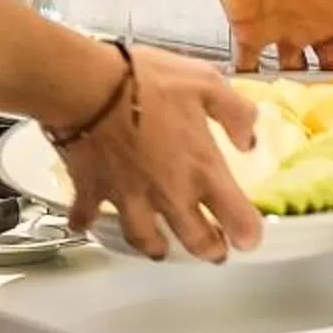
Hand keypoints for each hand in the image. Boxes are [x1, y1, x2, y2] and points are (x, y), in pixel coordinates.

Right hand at [60, 46, 264, 262]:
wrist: (87, 85)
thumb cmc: (147, 81)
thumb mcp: (206, 82)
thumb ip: (236, 112)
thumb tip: (248, 140)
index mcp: (202, 168)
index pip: (237, 218)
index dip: (247, 234)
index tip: (248, 238)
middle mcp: (168, 193)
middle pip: (195, 240)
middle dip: (209, 250)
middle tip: (214, 251)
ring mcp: (128, 195)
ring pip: (145, 239)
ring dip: (155, 247)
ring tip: (159, 249)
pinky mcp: (92, 189)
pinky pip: (87, 213)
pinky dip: (86, 221)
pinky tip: (84, 223)